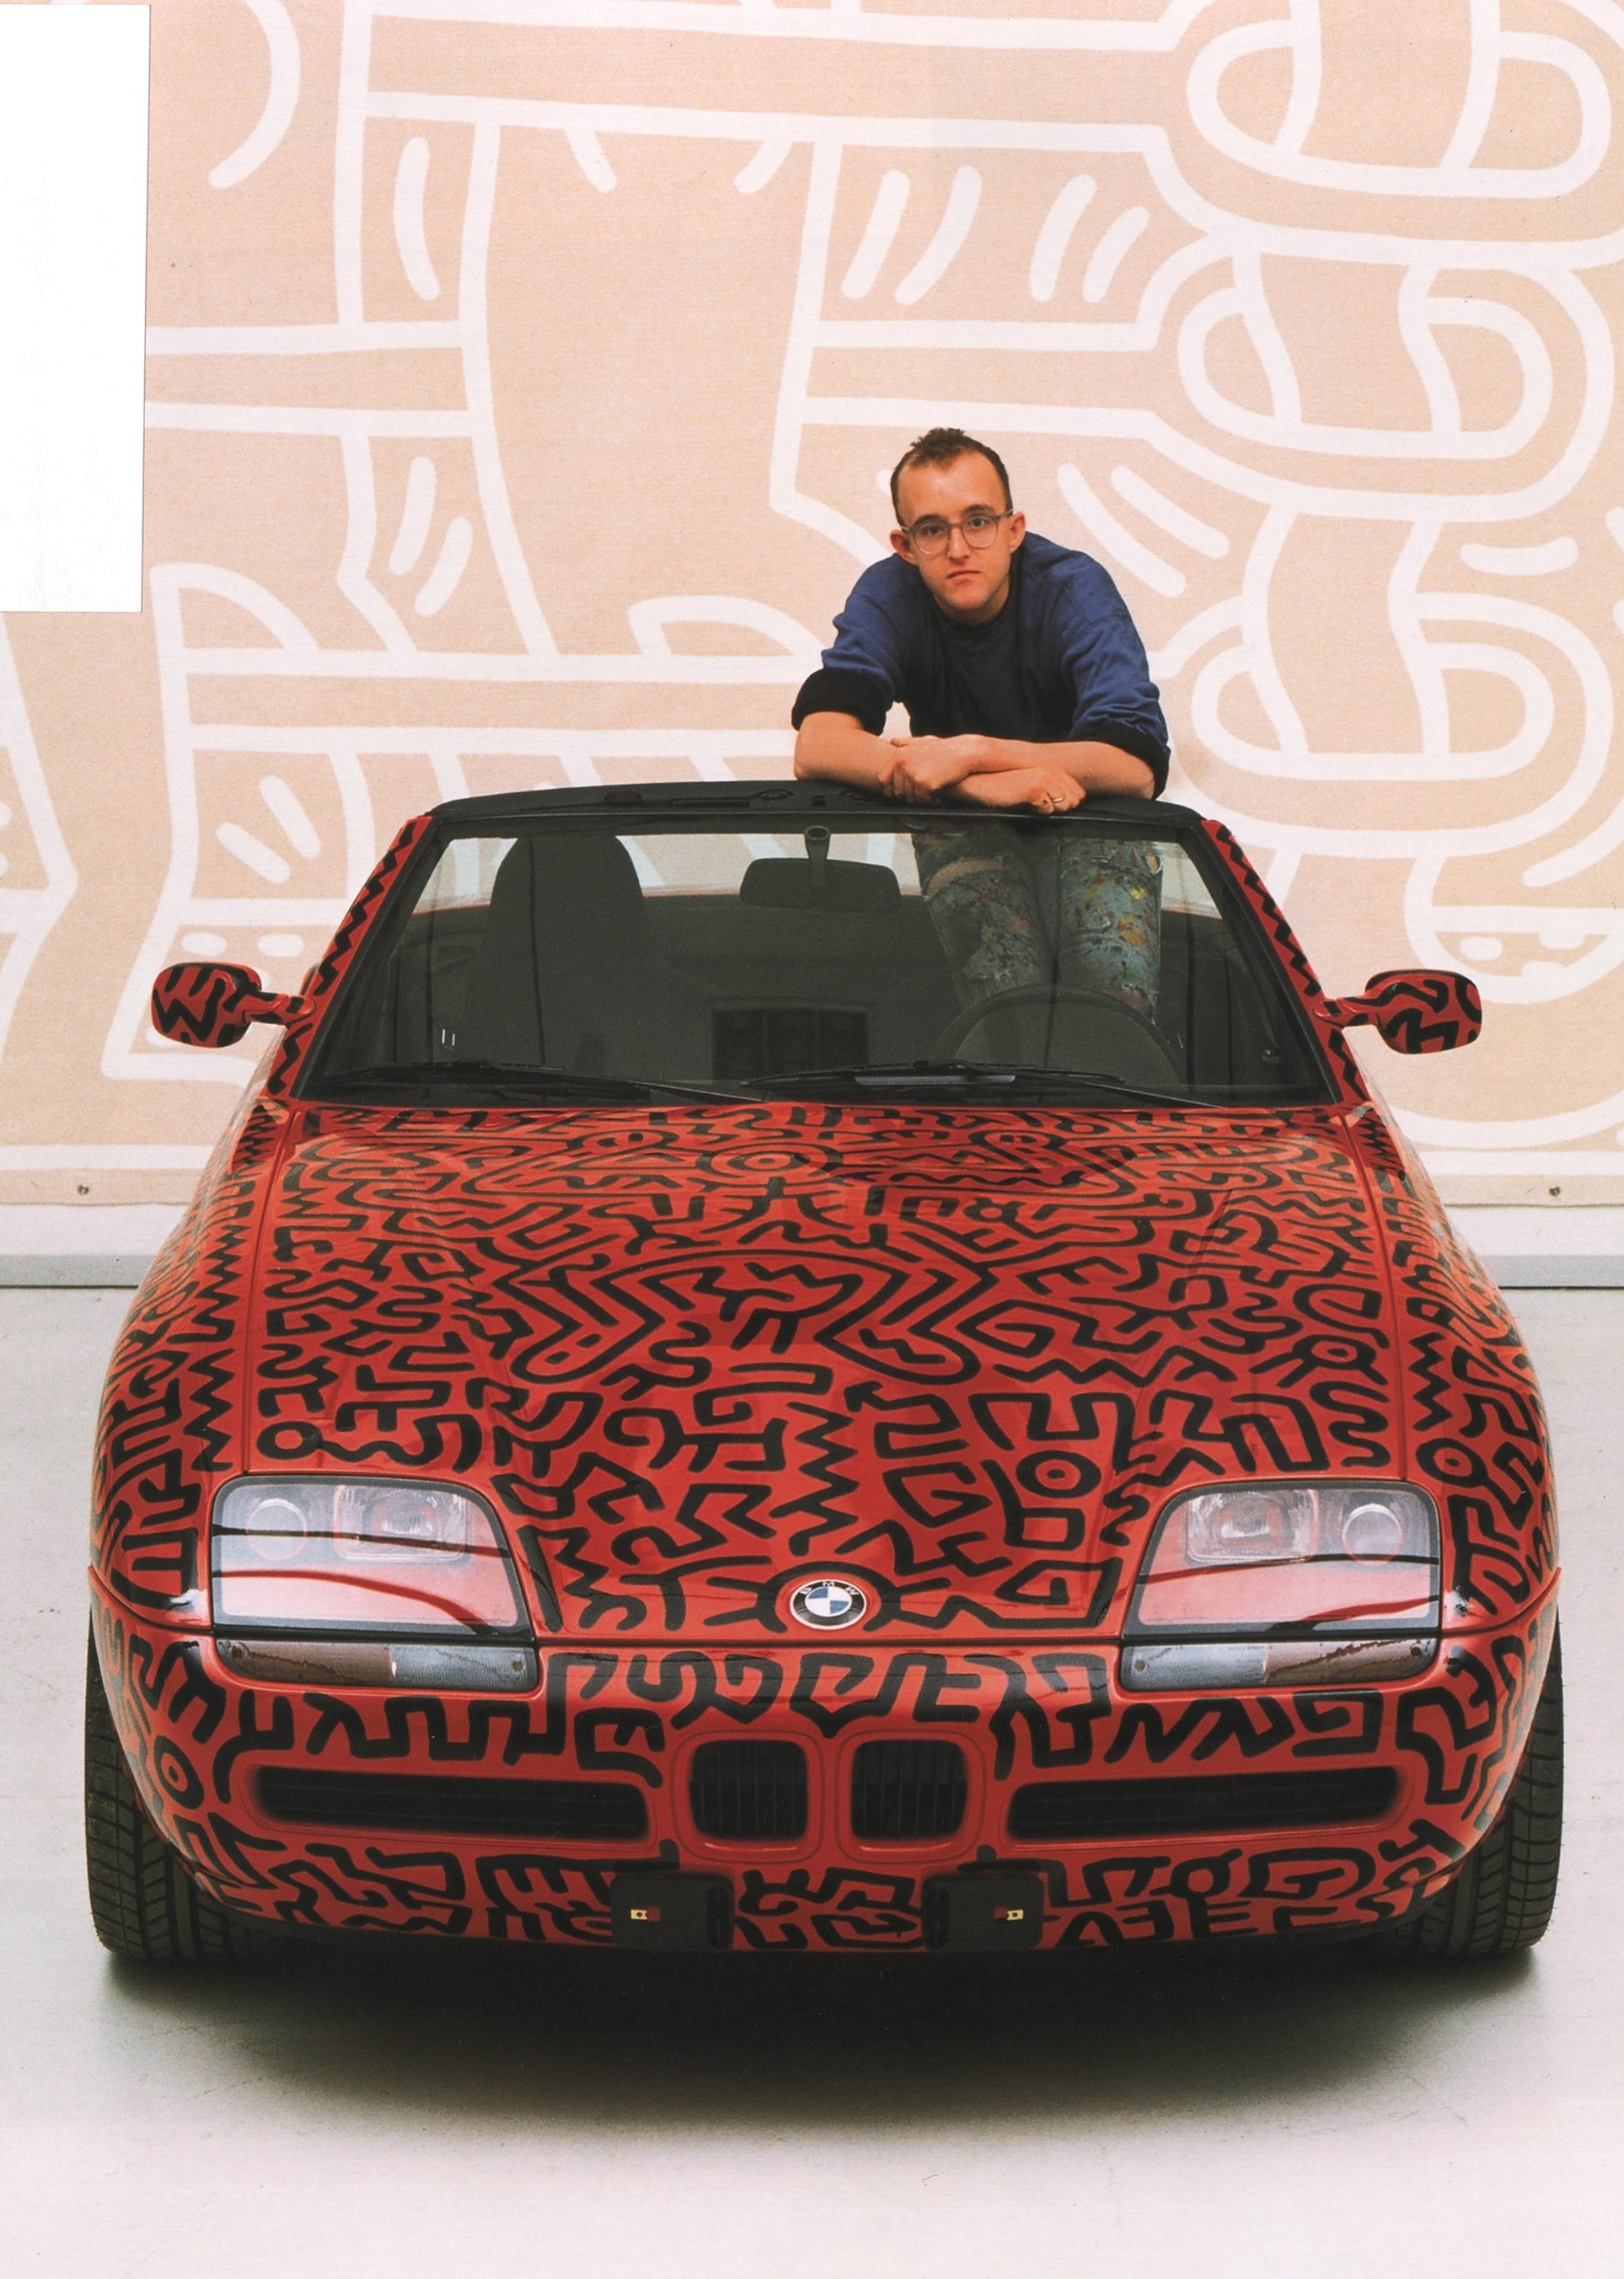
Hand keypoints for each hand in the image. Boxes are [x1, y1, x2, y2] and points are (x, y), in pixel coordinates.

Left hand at [880, 734, 986, 802]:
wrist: (966, 753)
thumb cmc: (947, 748)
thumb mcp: (924, 741)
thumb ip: (906, 743)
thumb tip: (893, 741)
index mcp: (900, 755)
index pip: (883, 779)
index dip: (890, 791)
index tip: (898, 795)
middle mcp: (903, 764)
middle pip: (898, 792)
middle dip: (911, 795)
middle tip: (924, 793)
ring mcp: (912, 774)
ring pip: (911, 798)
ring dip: (922, 799)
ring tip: (933, 793)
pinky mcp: (924, 784)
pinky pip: (922, 800)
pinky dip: (931, 801)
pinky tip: (939, 795)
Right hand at [957, 764, 1084, 813]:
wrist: (984, 783)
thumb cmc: (1007, 788)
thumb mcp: (1033, 785)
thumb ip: (1054, 791)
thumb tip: (1071, 805)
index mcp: (1055, 771)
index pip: (1079, 794)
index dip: (1067, 804)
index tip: (1051, 803)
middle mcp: (1052, 772)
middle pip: (1073, 802)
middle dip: (1060, 808)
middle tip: (1038, 803)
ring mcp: (1044, 780)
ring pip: (1062, 806)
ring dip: (1048, 810)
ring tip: (1030, 802)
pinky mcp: (1035, 789)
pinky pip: (1047, 809)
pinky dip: (1037, 811)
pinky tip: (1023, 802)